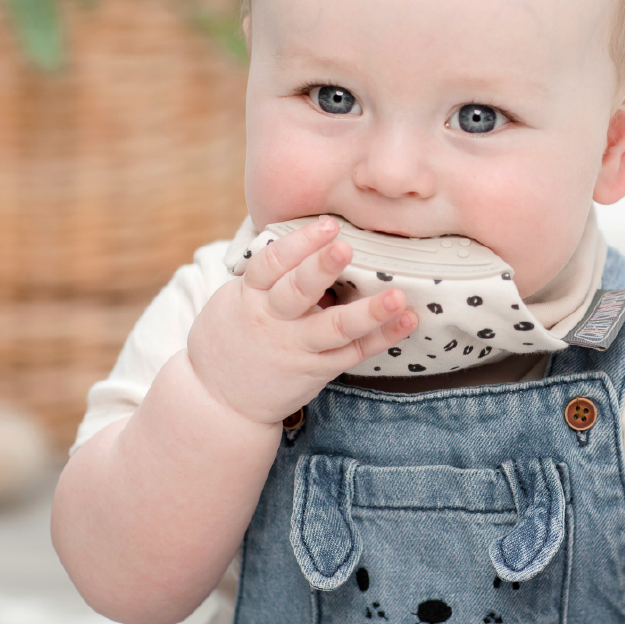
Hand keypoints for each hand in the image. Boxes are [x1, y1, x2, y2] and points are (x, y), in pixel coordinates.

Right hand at [188, 217, 416, 424]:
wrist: (218, 399)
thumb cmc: (234, 334)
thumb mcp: (235, 298)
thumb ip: (268, 274)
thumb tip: (308, 236)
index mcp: (250, 295)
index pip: (272, 263)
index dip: (300, 242)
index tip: (328, 224)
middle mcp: (272, 321)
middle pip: (298, 291)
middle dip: (322, 268)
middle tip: (346, 247)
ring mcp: (296, 348)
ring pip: (333, 328)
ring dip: (368, 312)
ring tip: (396, 296)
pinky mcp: (316, 370)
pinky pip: (352, 353)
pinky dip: (382, 337)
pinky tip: (406, 321)